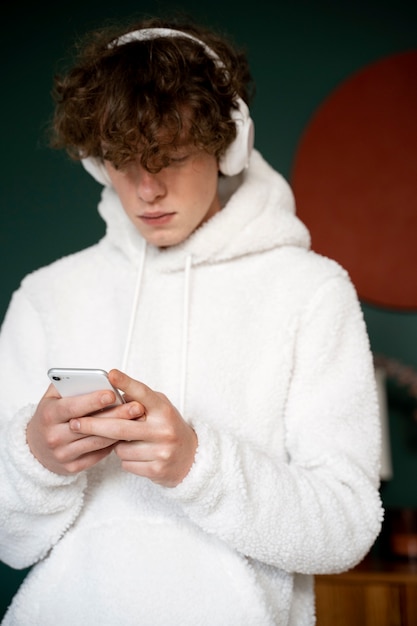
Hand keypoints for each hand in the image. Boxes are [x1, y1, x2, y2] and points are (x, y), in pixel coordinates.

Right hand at [27, 383, 144, 475]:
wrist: (36, 448)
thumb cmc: (51, 415)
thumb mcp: (52, 398)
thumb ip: (69, 385)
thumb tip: (94, 378)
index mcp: (49, 415)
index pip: (73, 407)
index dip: (93, 401)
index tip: (112, 394)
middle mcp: (54, 436)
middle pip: (89, 426)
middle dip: (115, 415)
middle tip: (137, 407)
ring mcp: (63, 454)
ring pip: (97, 442)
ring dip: (119, 431)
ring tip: (137, 419)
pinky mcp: (71, 468)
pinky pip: (97, 455)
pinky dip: (112, 444)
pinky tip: (126, 434)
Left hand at [69, 369, 197, 486]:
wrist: (192, 459)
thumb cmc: (168, 427)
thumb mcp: (160, 409)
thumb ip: (140, 400)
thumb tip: (111, 392)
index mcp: (164, 410)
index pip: (143, 394)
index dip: (127, 383)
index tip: (111, 374)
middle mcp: (164, 430)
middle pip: (120, 427)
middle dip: (93, 424)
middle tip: (74, 422)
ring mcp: (161, 451)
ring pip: (120, 448)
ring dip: (115, 445)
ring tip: (126, 441)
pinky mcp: (157, 470)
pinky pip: (126, 463)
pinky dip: (126, 459)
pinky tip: (137, 454)